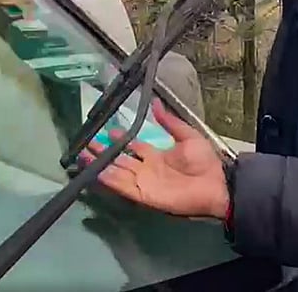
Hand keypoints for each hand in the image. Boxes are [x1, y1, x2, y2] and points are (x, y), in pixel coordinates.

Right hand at [80, 99, 228, 219]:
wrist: (215, 184)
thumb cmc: (204, 162)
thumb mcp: (187, 136)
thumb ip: (170, 122)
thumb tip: (156, 103)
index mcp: (156, 154)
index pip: (132, 146)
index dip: (120, 138)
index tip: (108, 130)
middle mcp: (146, 168)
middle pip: (119, 159)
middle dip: (102, 152)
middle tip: (86, 144)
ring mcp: (143, 182)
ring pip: (115, 172)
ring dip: (99, 165)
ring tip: (82, 156)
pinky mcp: (143, 195)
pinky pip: (122, 186)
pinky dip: (108, 180)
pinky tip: (95, 172)